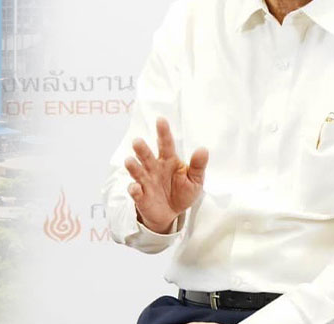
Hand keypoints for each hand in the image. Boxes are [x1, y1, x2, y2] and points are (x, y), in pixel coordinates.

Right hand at [124, 117, 208, 233]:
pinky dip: (134, 189)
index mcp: (169, 161)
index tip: (160, 120)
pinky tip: (136, 187)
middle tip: (137, 142)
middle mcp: (154, 168)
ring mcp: (146, 181)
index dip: (163, 132)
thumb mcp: (195, 180)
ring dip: (133, 166)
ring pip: (137, 171)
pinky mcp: (140, 196)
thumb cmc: (182, 192)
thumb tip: (203, 149)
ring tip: (129, 161)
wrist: (172, 214)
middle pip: (147, 156)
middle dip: (141, 149)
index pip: (166, 144)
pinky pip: (135, 191)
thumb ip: (197, 166)